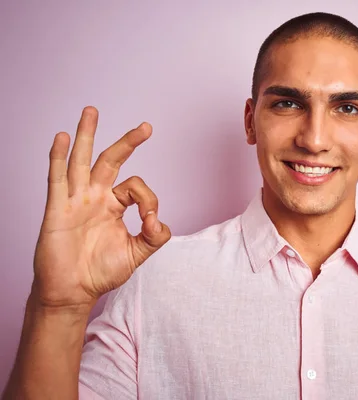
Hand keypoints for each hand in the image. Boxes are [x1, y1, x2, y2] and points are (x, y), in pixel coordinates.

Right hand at [32, 106, 170, 309]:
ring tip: (91, 111)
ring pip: (81, 161)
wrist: (74, 291)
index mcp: (114, 205)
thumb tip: (158, 219)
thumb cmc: (101, 271)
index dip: (148, 199)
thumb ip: (154, 236)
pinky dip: (59, 157)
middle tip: (146, 127)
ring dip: (86, 135)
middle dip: (127, 142)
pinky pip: (57, 179)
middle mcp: (96, 197)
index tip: (150, 220)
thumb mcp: (137, 253)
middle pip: (111, 160)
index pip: (136, 187)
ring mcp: (76, 200)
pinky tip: (62, 138)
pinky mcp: (57, 209)